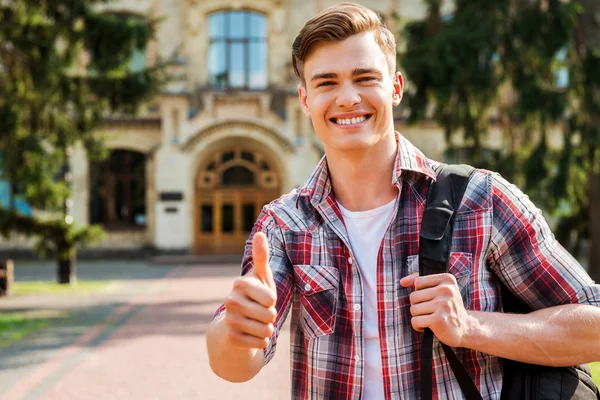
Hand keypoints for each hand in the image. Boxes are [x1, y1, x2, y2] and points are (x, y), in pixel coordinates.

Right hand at [223, 232, 277, 348]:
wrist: (236, 322)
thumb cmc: (255, 295)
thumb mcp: (261, 276)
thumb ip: (261, 257)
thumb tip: (260, 233)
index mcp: (240, 283)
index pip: (271, 297)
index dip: (272, 299)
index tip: (263, 297)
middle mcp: (230, 300)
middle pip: (270, 315)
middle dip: (271, 316)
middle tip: (260, 312)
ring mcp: (229, 320)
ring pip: (266, 331)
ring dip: (267, 329)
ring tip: (257, 322)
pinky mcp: (231, 338)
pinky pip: (261, 343)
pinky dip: (262, 341)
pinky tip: (252, 335)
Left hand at [400, 272, 473, 347]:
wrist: (465, 328)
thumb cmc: (448, 307)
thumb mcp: (439, 289)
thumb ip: (420, 281)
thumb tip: (402, 281)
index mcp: (447, 279)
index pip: (418, 282)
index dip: (419, 292)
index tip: (430, 298)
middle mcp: (446, 290)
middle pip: (413, 296)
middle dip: (418, 306)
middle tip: (431, 311)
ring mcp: (443, 305)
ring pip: (413, 309)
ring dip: (418, 317)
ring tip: (430, 318)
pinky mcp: (438, 320)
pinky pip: (415, 321)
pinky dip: (418, 326)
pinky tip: (428, 326)